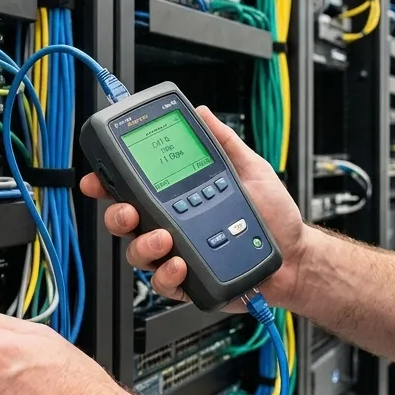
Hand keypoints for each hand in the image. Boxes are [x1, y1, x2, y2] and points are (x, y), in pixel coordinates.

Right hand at [81, 105, 305, 309]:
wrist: (295, 257)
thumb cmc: (273, 217)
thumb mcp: (251, 169)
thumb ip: (223, 142)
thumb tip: (203, 112)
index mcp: (177, 197)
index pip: (134, 187)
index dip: (109, 182)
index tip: (99, 176)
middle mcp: (170, 225)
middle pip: (125, 221)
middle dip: (117, 215)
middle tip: (129, 211)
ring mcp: (176, 254)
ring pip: (138, 253)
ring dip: (144, 245)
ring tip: (166, 238)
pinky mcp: (187, 282)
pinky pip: (163, 282)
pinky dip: (168, 274)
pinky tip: (181, 263)